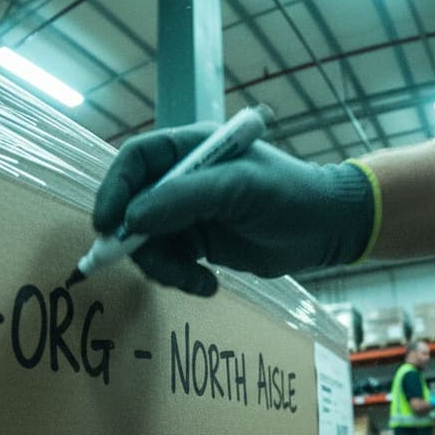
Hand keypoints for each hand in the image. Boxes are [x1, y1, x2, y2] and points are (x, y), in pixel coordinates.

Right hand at [92, 123, 376, 295]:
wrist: (327, 230)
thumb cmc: (289, 195)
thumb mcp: (238, 188)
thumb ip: (183, 199)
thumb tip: (132, 218)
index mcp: (190, 150)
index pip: (135, 161)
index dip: (114, 190)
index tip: (107, 226)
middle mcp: (183, 180)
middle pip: (134, 208)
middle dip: (137, 242)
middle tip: (155, 267)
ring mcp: (189, 214)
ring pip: (149, 243)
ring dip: (164, 268)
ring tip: (195, 280)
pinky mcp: (199, 245)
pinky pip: (170, 264)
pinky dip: (182, 279)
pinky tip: (209, 285)